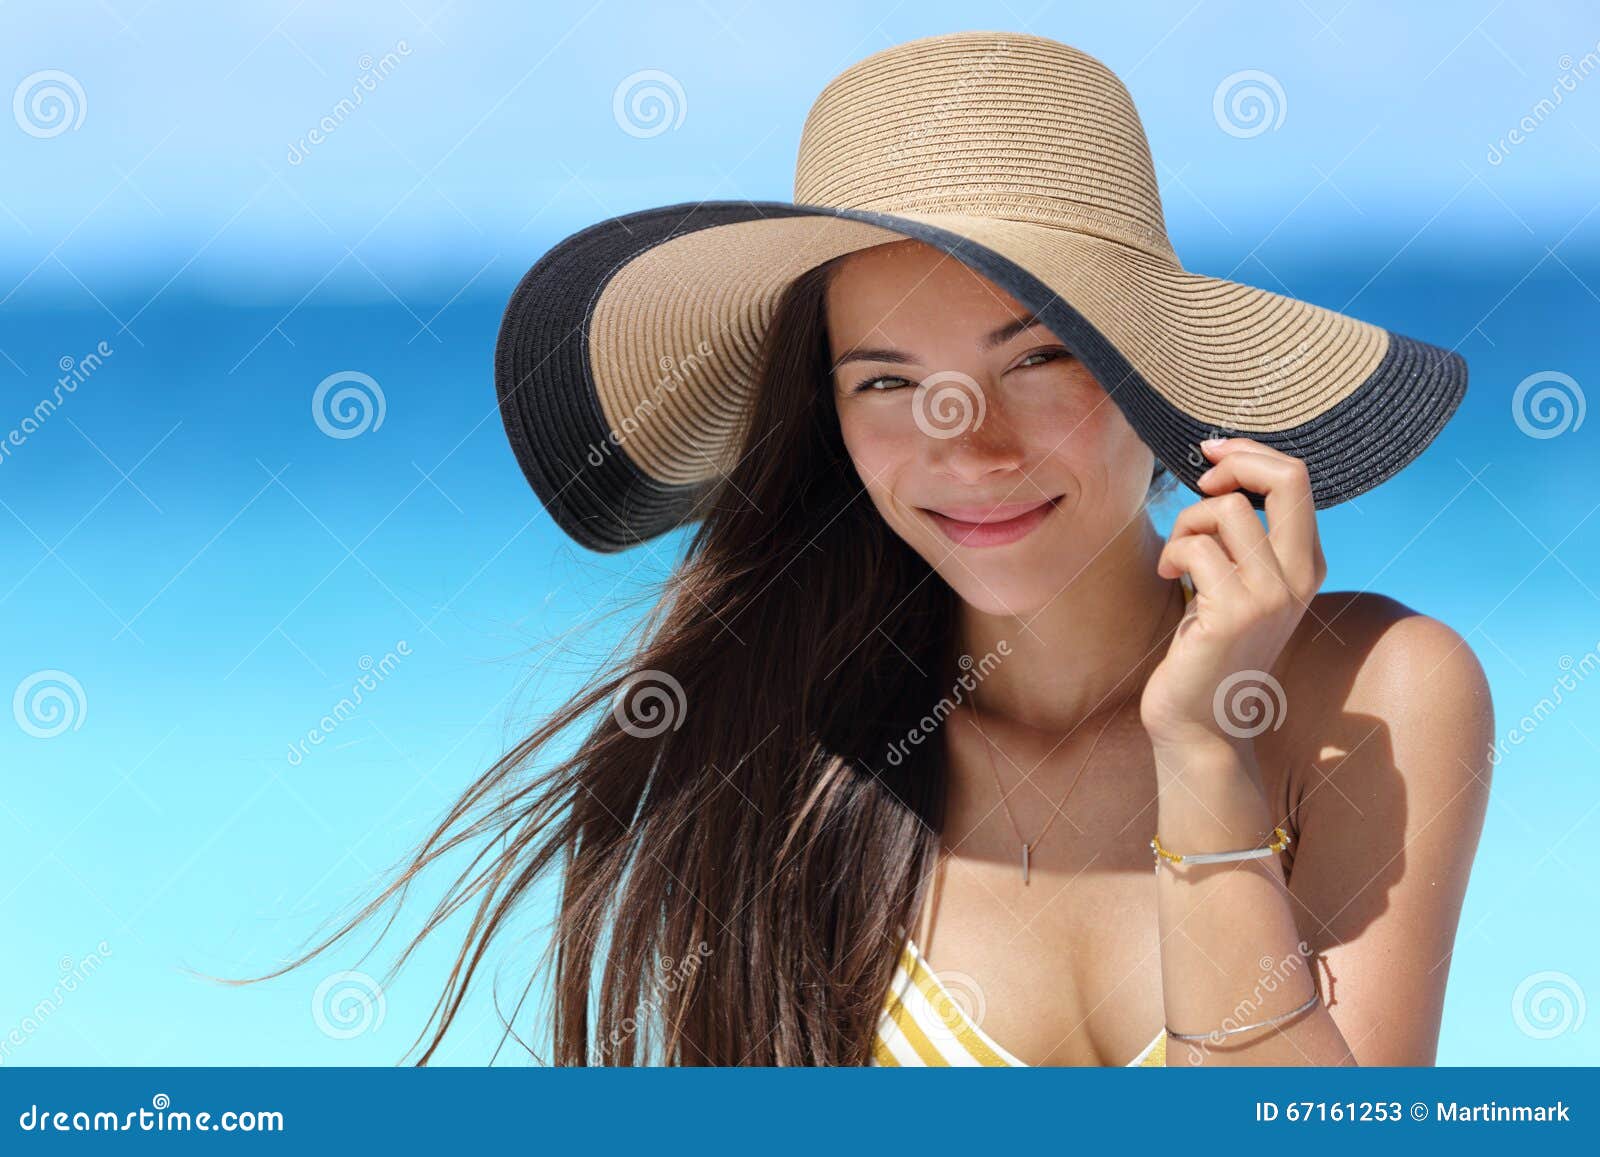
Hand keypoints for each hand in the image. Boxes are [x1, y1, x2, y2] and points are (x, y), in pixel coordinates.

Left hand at [1139, 438, 1327, 759]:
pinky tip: (1167, 579)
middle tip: (1197, 484)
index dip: (1250, 454)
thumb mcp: (1237, 584)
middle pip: (1286, 478)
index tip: (1211, 456)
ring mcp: (1270, 597)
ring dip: (1186, 524)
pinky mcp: (1232, 614)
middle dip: (1234, 464)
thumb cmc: (1208, 649)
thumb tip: (1220, 469)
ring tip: (1177, 559)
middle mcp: (1300, 578)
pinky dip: (1171, 553)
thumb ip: (1244, 537)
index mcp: (1307, 565)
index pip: (1297, 479)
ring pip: (1227, 509)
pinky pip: (1195, 547)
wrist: (1201, 724)